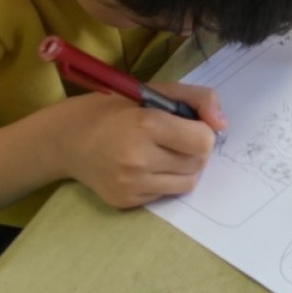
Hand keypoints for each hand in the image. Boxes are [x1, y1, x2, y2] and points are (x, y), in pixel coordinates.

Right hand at [59, 83, 222, 208]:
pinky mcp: (125, 201)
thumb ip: (197, 99)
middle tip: (174, 138)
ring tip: (164, 152)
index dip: (202, 132)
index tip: (189, 125)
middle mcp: (138, 159)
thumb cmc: (116, 110)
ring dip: (184, 167)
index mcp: (146, 125)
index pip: (202, 141)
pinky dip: (164, 180)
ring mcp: (130, 184)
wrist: (69, 140)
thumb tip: (222, 124)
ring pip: (187, 183)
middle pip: (198, 163)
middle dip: (195, 149)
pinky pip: (165, 194)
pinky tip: (145, 166)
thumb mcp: (156, 91)